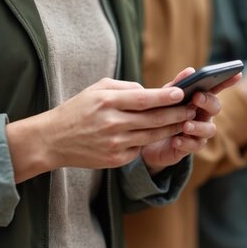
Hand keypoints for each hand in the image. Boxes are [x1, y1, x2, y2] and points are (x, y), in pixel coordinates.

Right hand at [7, 78, 197, 182]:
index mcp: (108, 102)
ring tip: (186, 120)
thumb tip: (152, 91)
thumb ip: (126, 88)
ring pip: (153, 136)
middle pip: (155, 119)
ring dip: (173, 128)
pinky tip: (163, 134)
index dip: (166, 96)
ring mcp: (115, 143)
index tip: (182, 93)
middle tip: (193, 108)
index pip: (145, 99)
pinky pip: (141, 148)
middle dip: (178, 113)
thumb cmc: (78, 109)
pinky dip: (152, 140)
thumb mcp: (97, 89)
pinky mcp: (116, 159)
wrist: (53, 140)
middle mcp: (112, 123)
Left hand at [141, 67, 241, 174]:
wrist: (146, 139)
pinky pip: (195, 146)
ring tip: (185, 125)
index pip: (216, 89)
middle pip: (215, 108)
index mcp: (200, 100)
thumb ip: (177, 86)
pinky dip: (186, 142)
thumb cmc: (160, 113)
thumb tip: (190, 71)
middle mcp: (204, 115)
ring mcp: (200, 132)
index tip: (237, 74)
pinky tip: (175, 140)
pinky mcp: (191, 147)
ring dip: (198, 126)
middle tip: (196, 98)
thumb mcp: (166, 98)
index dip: (228, 81)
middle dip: (208, 102)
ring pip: (209, 129)